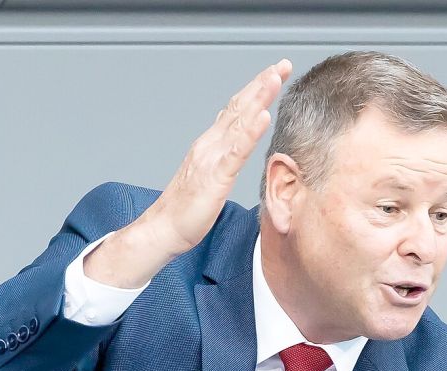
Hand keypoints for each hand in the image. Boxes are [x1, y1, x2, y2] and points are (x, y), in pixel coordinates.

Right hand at [83, 59, 292, 288]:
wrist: (164, 229)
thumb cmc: (188, 208)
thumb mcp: (212, 175)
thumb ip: (224, 156)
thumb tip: (238, 142)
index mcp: (211, 144)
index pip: (237, 110)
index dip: (256, 89)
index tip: (276, 72)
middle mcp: (210, 144)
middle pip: (239, 107)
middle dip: (262, 84)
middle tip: (283, 64)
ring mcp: (211, 158)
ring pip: (238, 122)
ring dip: (258, 98)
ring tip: (275, 78)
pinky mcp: (214, 177)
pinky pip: (235, 152)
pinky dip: (249, 133)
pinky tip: (262, 117)